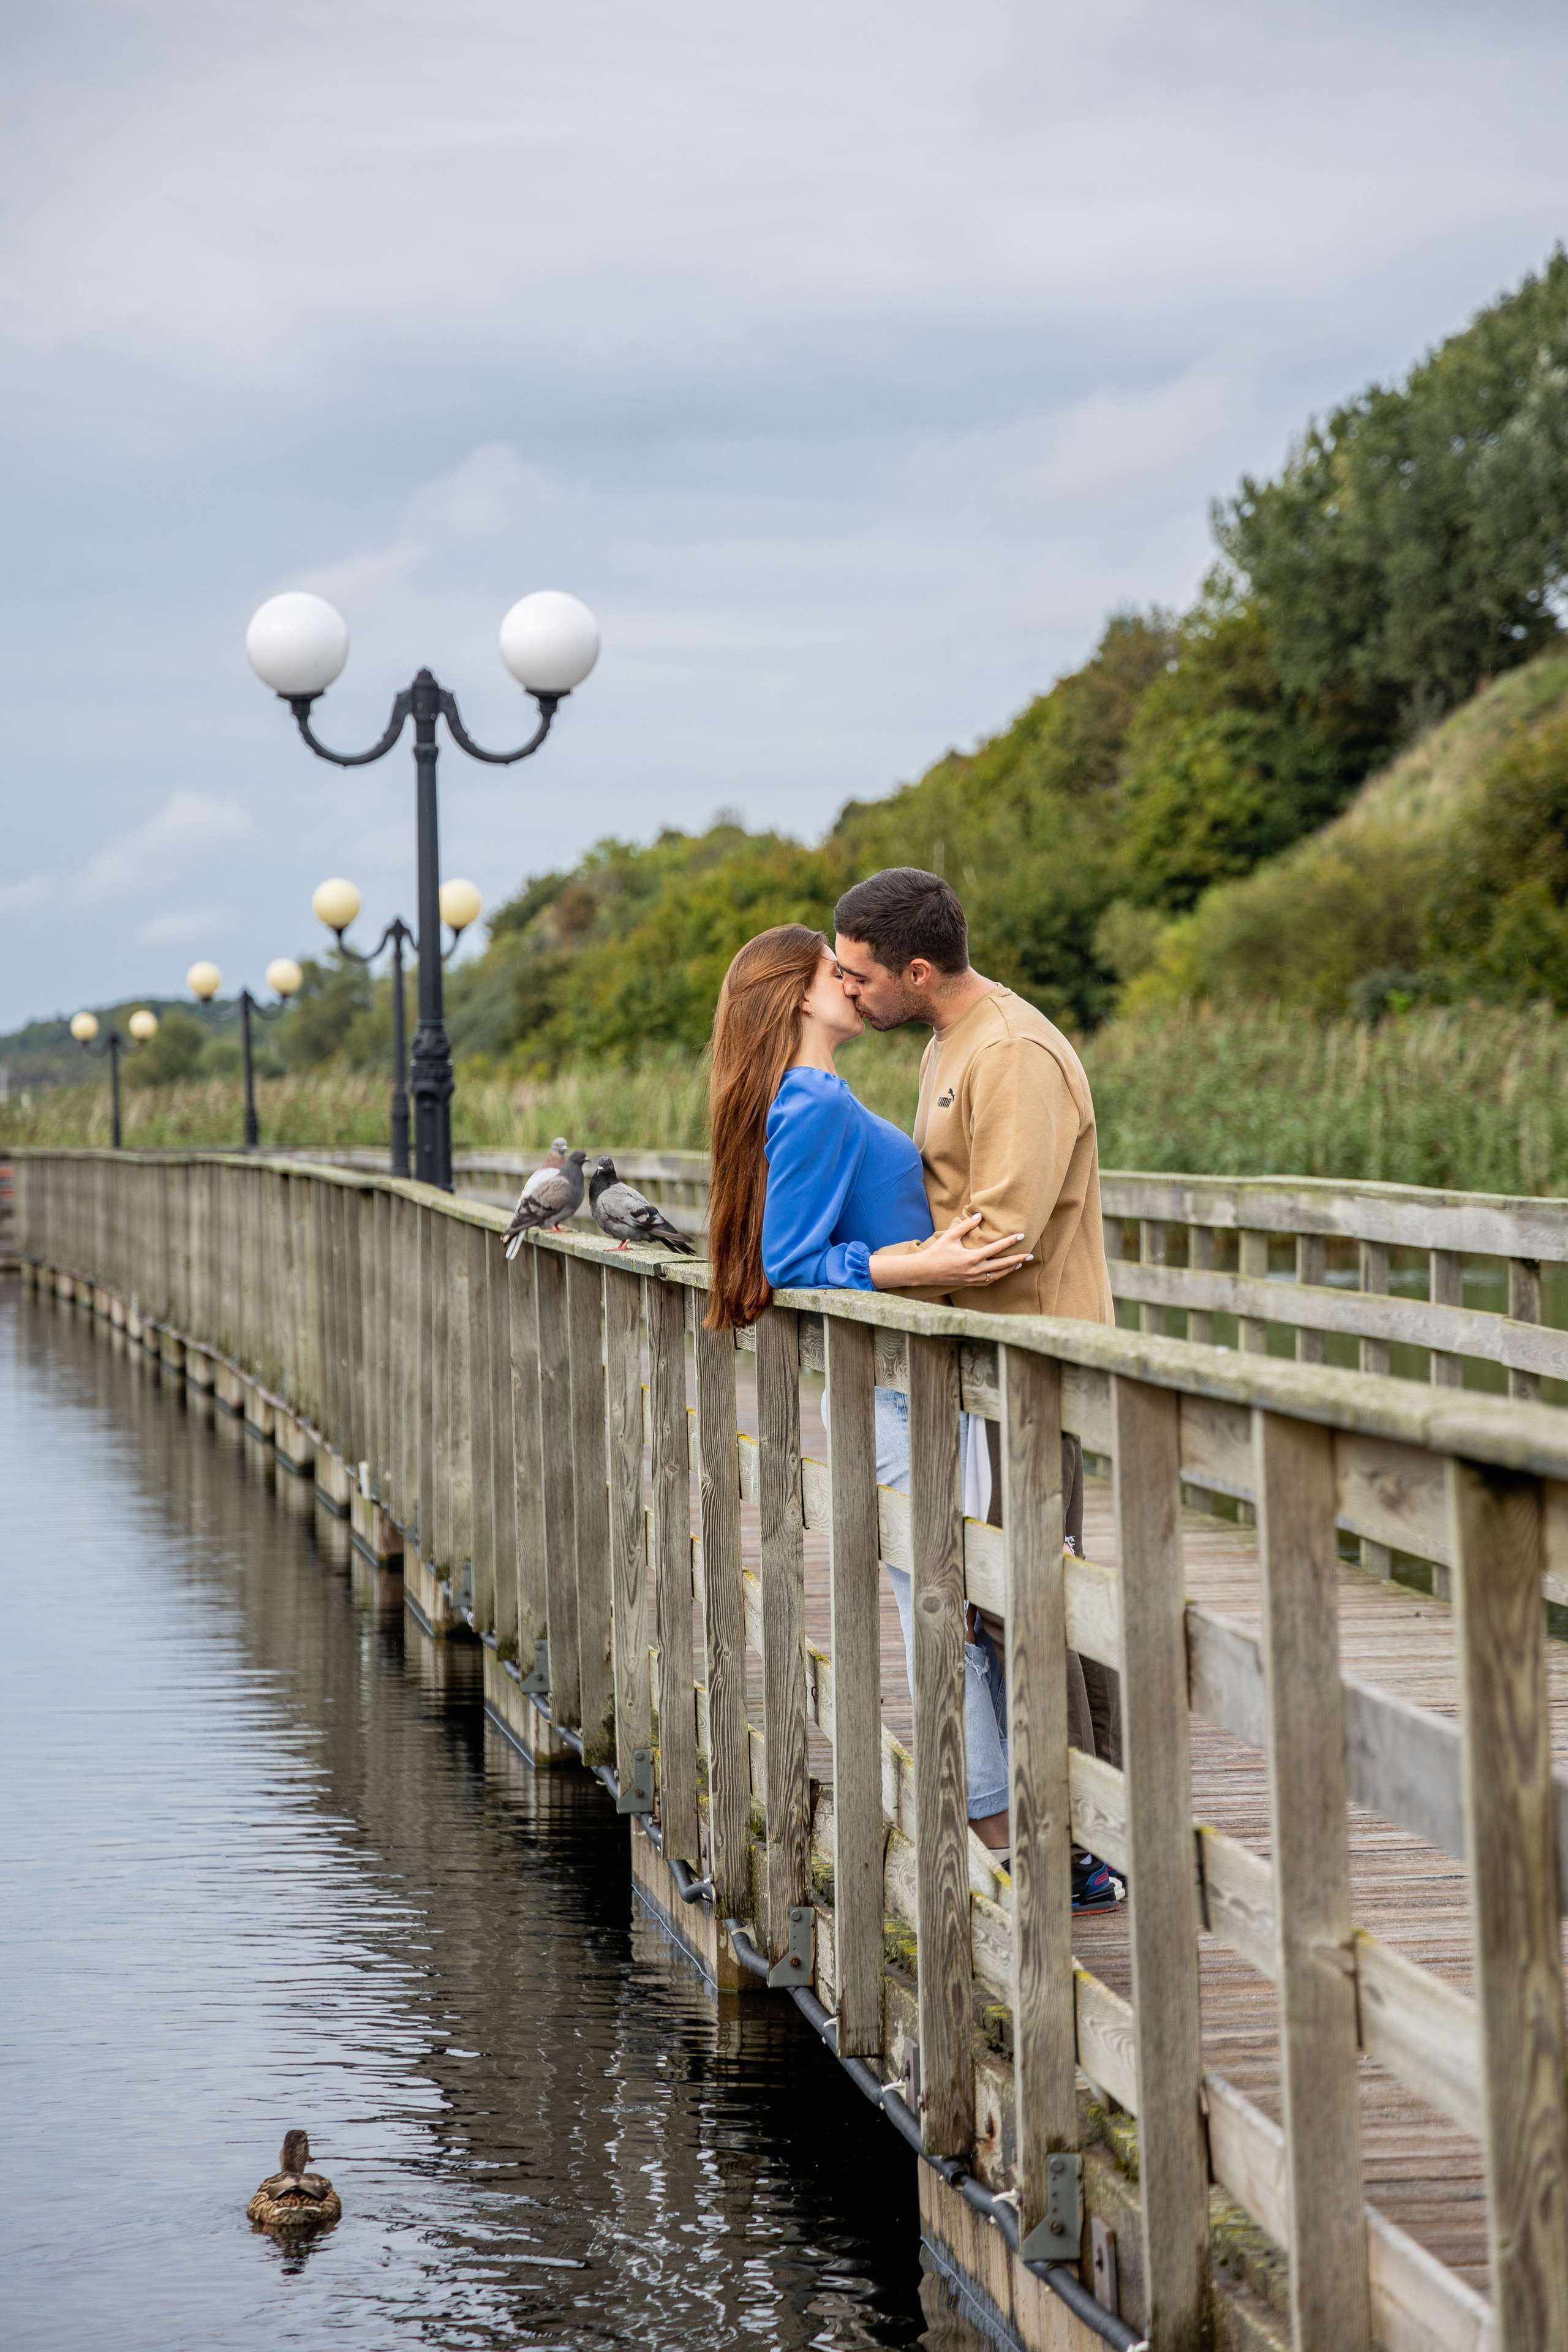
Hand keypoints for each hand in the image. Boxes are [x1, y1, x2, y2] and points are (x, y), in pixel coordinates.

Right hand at [870, 1213, 1031, 1292]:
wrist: (925, 1271)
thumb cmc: (937, 1252)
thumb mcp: (951, 1236)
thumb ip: (966, 1226)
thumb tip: (979, 1215)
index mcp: (972, 1258)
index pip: (996, 1249)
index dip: (1010, 1242)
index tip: (1021, 1236)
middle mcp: (976, 1270)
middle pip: (1002, 1265)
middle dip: (1017, 1259)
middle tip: (1030, 1255)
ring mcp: (973, 1279)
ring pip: (998, 1275)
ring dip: (1010, 1269)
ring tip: (1020, 1264)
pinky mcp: (970, 1283)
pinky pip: (989, 1281)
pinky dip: (998, 1276)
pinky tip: (1003, 1272)